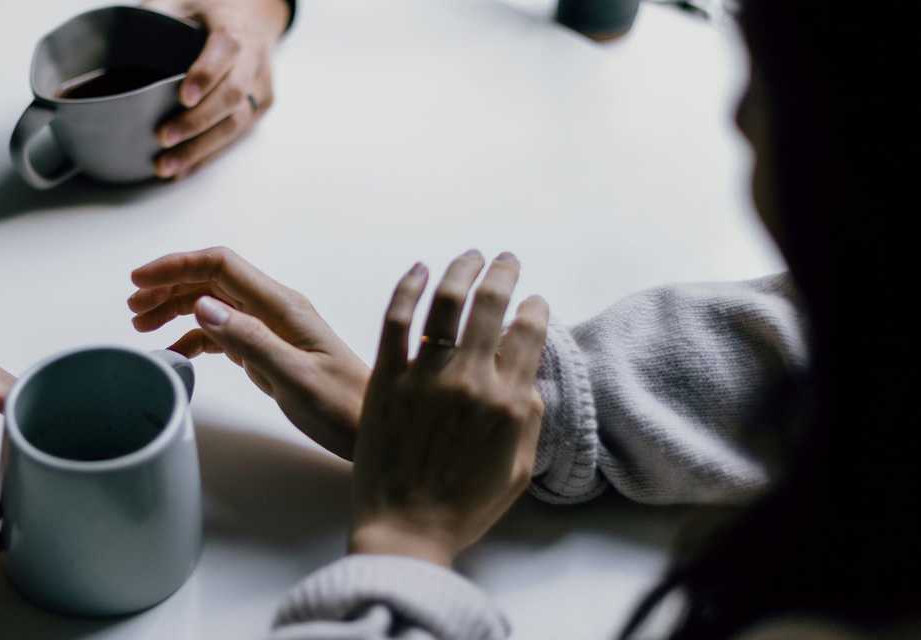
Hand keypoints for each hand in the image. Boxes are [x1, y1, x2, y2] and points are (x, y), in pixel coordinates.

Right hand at [128, 247, 367, 458]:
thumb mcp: (295, 378)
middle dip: (169, 286)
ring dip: (177, 309)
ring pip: (214, 304)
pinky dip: (195, 338)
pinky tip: (176, 353)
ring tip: (144, 326)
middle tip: (133, 309)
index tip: (138, 280)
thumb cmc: (342, 407)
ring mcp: (272, 329)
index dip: (176, 266)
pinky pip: (225, 333)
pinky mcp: (269, 351)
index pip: (221, 266)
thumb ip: (250, 341)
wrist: (371, 429)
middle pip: (212, 280)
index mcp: (282, 306)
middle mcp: (275, 309)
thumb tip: (203, 306)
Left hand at [143, 0, 290, 177]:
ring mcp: (261, 87)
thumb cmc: (212, 11)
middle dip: (197, 122)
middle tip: (163, 137)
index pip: (225, 52)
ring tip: (167, 166)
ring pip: (237, 123)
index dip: (206, 75)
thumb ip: (159, 13)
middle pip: (232, 96)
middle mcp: (254, 61)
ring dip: (201, 149)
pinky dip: (209, 155)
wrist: (256, 17)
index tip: (183, 97)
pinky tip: (184, 169)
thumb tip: (122, 38)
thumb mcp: (185, 0)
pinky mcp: (261, 107)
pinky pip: (236, 136)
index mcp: (235, 30)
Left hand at [348, 251, 548, 566]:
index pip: (529, 334)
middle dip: (503, 274)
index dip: (534, 309)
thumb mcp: (519, 468)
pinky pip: (396, 320)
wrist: (406, 530)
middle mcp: (471, 380)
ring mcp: (425, 376)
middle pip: (491, 306)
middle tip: (505, 260)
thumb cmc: (464, 508)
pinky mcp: (386, 378)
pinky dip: (408, 288)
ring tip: (470, 256)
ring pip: (446, 303)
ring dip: (462, 270)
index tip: (534, 301)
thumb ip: (528, 417)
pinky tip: (419, 270)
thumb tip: (529, 376)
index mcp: (509, 402)